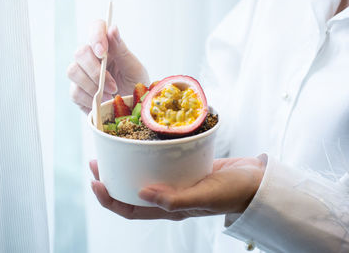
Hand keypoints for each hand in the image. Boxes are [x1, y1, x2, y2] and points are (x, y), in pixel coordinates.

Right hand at [68, 20, 149, 113]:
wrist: (132, 112)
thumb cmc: (135, 87)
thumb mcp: (134, 69)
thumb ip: (122, 50)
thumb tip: (112, 28)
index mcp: (107, 47)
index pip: (95, 28)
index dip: (95, 36)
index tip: (102, 52)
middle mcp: (92, 57)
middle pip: (80, 52)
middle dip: (95, 70)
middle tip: (113, 86)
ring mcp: (82, 74)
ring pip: (73, 71)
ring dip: (92, 85)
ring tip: (110, 95)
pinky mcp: (77, 92)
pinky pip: (74, 91)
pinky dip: (89, 99)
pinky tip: (102, 103)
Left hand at [89, 156, 266, 220]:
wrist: (256, 180)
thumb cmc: (234, 192)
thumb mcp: (204, 197)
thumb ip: (174, 199)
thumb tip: (141, 193)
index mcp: (170, 208)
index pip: (131, 210)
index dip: (109, 200)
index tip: (95, 182)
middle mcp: (170, 196)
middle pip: (131, 191)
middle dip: (111, 180)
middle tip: (97, 162)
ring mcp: (177, 181)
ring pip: (144, 175)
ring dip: (125, 166)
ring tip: (112, 151)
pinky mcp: (185, 168)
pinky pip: (160, 163)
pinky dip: (146, 154)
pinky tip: (142, 142)